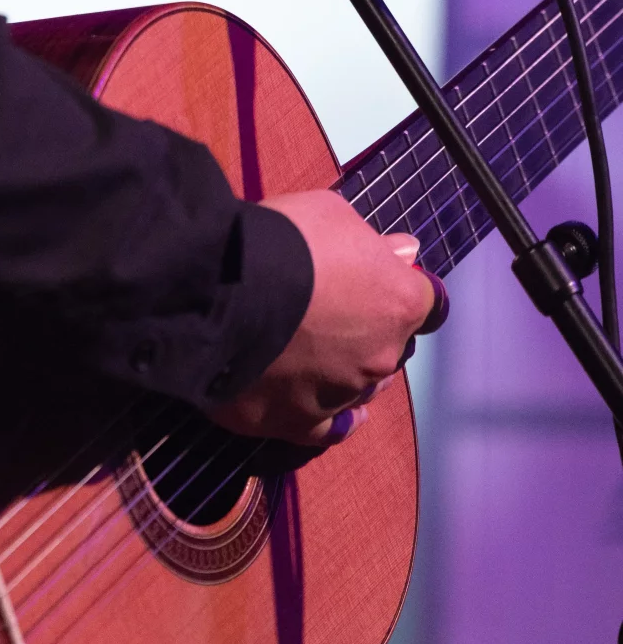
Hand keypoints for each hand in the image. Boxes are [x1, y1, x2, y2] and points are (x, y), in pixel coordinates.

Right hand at [207, 190, 433, 447]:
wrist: (220, 286)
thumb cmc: (283, 239)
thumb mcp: (332, 214)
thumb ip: (371, 241)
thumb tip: (404, 252)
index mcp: (399, 303)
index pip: (424, 300)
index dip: (396, 286)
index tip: (374, 277)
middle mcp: (382, 356)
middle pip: (389, 345)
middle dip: (368, 328)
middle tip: (329, 308)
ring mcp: (342, 393)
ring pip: (358, 385)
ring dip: (345, 368)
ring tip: (315, 352)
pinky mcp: (298, 420)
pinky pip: (328, 429)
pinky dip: (332, 419)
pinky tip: (331, 412)